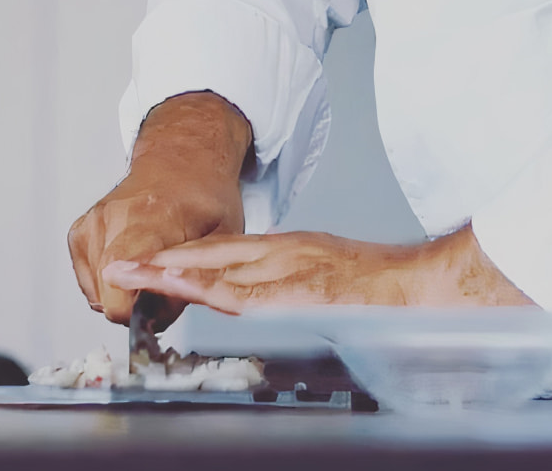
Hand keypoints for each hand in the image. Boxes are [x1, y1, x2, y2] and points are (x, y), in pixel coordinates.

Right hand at [67, 92, 251, 326]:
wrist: (181, 161)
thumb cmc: (204, 197)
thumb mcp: (220, 238)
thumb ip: (193, 278)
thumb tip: (159, 318)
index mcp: (152, 217)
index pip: (121, 278)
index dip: (137, 308)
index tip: (157, 308)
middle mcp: (115, 217)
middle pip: (108, 293)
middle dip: (133, 306)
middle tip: (159, 290)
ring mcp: (94, 223)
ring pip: (95, 291)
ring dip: (120, 295)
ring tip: (148, 272)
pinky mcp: (80, 230)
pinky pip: (87, 278)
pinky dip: (106, 283)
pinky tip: (131, 265)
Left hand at [101, 231, 415, 313]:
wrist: (430, 286)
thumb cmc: (389, 290)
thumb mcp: (332, 274)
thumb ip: (296, 285)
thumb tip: (266, 302)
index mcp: (294, 249)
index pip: (227, 250)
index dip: (184, 257)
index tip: (148, 263)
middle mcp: (289, 253)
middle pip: (214, 255)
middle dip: (164, 261)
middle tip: (121, 266)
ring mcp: (296, 271)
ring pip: (224, 270)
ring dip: (175, 273)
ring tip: (134, 275)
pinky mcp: (307, 293)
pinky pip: (253, 294)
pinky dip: (215, 290)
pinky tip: (188, 293)